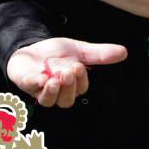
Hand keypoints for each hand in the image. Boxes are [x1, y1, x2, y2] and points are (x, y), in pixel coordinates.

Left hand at [7, 37, 126, 107]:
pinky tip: (40, 77)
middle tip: (68, 71)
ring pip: (48, 100)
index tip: (78, 66)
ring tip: (54, 79)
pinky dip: (35, 83)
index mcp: (72, 85)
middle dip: (68, 87)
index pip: (80, 89)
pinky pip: (30, 87)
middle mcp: (57, 92)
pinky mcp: (25, 82)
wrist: (32, 48)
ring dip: (52, 91)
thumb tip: (124, 51)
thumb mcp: (79, 50)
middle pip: (66, 99)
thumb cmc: (56, 54)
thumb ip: (99, 54)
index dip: (80, 80)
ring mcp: (40, 89)